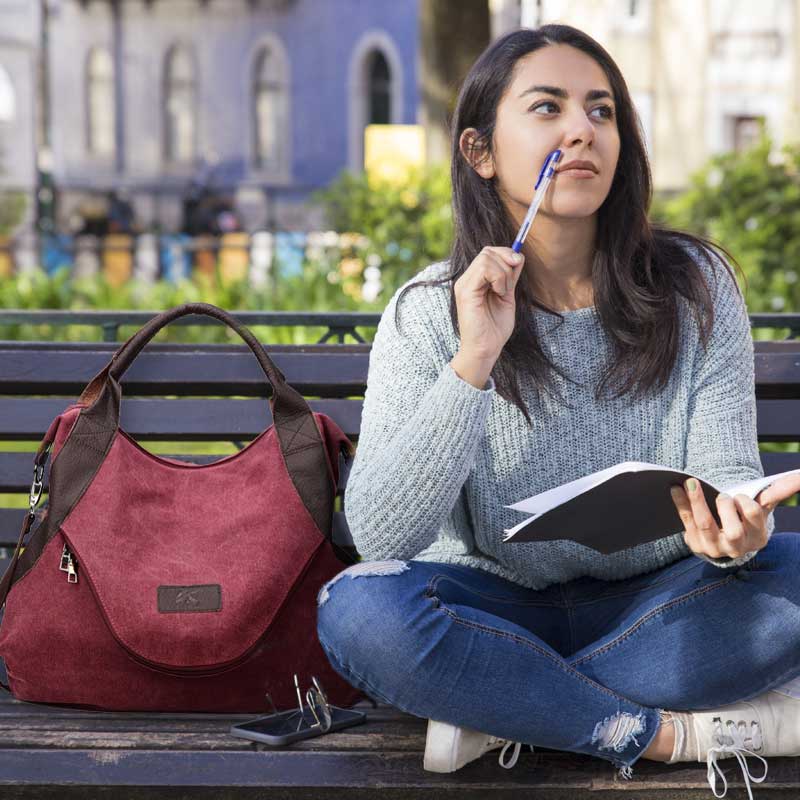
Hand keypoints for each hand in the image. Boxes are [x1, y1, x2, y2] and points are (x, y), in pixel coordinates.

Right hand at [453, 246, 525, 363]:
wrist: (485, 349)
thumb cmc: (495, 328)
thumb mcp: (507, 296)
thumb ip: (510, 277)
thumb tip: (517, 256)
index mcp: (474, 280)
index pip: (488, 253)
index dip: (506, 254)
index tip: (517, 265)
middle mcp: (466, 280)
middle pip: (487, 251)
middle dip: (506, 261)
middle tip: (510, 284)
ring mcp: (464, 284)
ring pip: (487, 258)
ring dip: (503, 273)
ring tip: (502, 292)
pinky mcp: (466, 291)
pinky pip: (484, 269)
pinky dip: (498, 278)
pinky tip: (499, 293)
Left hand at [670, 478, 772, 560]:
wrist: (724, 539)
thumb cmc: (744, 517)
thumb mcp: (761, 507)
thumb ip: (779, 490)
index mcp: (756, 536)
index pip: (753, 518)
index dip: (745, 504)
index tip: (739, 495)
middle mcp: (735, 546)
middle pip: (732, 531)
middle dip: (726, 509)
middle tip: (722, 495)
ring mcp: (713, 547)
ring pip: (705, 525)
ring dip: (697, 502)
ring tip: (691, 482)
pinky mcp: (694, 543)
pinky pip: (685, 521)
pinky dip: (680, 504)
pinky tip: (675, 488)